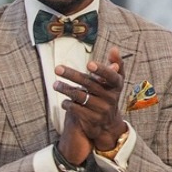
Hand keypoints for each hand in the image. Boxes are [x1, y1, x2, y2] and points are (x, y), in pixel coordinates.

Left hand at [54, 47, 127, 161]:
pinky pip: (77, 109)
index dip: (101, 70)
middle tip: (57, 68)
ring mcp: (102, 109)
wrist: (108, 122)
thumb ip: (116, 64)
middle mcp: (111, 97)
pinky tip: (64, 101)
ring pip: (80, 96)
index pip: (110, 76)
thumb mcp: (115, 81)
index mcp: (116, 85)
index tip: (89, 64)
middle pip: (90, 84)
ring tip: (55, 84)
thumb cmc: (108, 94)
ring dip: (66, 89)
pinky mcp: (93, 119)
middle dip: (72, 75)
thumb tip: (114, 49)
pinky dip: (68, 104)